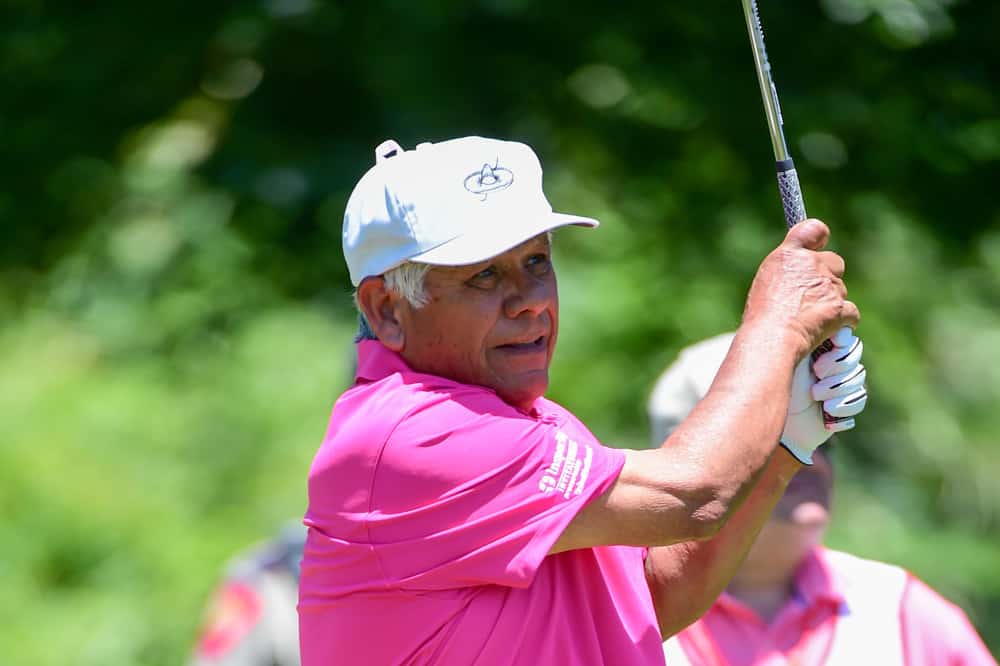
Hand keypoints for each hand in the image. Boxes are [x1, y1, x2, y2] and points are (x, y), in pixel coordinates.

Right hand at [743, 220, 859, 359]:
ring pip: (840, 289)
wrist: (772, 339)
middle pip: (834, 262)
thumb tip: (798, 275)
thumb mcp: (766, 281)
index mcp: (789, 255)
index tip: (818, 246)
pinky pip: (851, 312)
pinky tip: (829, 329)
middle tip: (812, 294)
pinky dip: (843, 321)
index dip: (819, 236)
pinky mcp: (840, 307)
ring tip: (810, 318)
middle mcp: (811, 264)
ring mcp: (828, 285)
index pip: (813, 229)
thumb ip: (787, 270)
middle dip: (828, 276)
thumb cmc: (761, 316)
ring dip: (831, 301)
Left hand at [781, 329, 867, 463]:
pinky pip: (859, 399)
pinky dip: (843, 407)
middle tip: (816, 377)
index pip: (846, 339)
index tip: (818, 362)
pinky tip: (826, 412)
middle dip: (837, 368)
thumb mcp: (786, 357)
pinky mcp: (843, 405)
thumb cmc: (771, 383)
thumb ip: (804, 338)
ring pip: (858, 378)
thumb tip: (829, 327)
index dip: (838, 350)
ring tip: (815, 396)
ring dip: (837, 389)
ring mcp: (838, 384)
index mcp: (817, 346)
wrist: (771, 420)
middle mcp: (830, 362)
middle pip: (854, 356)